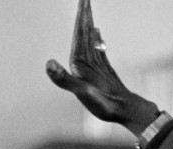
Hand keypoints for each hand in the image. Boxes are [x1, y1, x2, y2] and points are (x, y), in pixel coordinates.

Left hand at [45, 0, 157, 133]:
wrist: (125, 114)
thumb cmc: (105, 106)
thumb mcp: (83, 92)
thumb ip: (64, 79)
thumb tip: (48, 63)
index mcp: (78, 64)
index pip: (78, 35)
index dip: (80, 18)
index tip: (83, 2)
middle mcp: (83, 64)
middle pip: (82, 34)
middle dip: (83, 16)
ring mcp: (94, 68)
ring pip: (90, 40)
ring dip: (89, 25)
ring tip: (88, 11)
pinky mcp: (103, 72)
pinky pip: (98, 50)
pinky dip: (97, 39)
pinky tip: (97, 33)